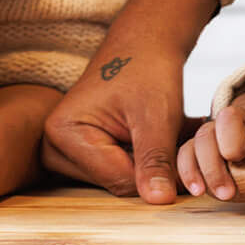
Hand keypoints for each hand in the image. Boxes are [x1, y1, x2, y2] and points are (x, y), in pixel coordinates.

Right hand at [41, 0, 215, 204]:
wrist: (143, 43)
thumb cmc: (148, 68)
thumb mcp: (156, 113)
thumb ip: (155, 159)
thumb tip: (159, 202)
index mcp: (63, 133)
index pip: (118, 179)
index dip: (159, 175)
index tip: (190, 159)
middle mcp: (54, 147)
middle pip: (116, 183)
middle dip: (153, 168)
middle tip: (182, 141)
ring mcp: (65, 152)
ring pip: (121, 180)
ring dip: (152, 164)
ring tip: (173, 136)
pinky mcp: (81, 154)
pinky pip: (119, 171)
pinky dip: (145, 159)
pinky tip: (162, 139)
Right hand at [177, 81, 244, 202]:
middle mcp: (239, 116)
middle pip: (226, 121)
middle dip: (229, 152)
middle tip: (233, 190)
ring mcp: (217, 126)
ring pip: (203, 136)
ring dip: (208, 167)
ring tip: (220, 195)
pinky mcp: (200, 141)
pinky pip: (186, 149)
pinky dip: (187, 169)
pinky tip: (196, 190)